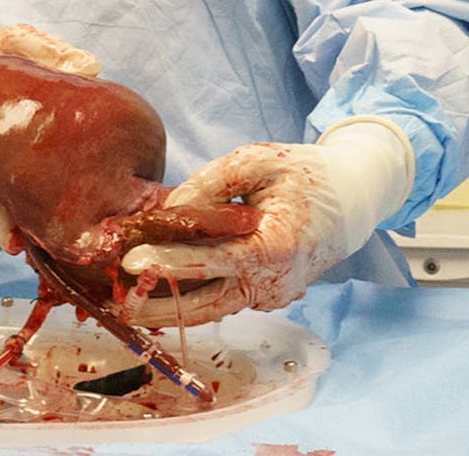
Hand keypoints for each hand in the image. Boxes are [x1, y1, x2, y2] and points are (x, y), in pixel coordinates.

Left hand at [117, 117, 412, 326]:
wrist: (351, 201)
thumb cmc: (304, 175)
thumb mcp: (258, 161)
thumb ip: (211, 182)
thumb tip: (168, 209)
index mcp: (275, 248)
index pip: (212, 261)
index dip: (168, 262)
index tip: (130, 262)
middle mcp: (273, 283)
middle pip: (207, 305)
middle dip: (159, 307)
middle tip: (116, 305)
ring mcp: (271, 296)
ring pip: (213, 306)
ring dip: (171, 304)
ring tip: (126, 298)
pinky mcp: (266, 298)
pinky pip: (224, 297)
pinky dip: (193, 292)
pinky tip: (159, 285)